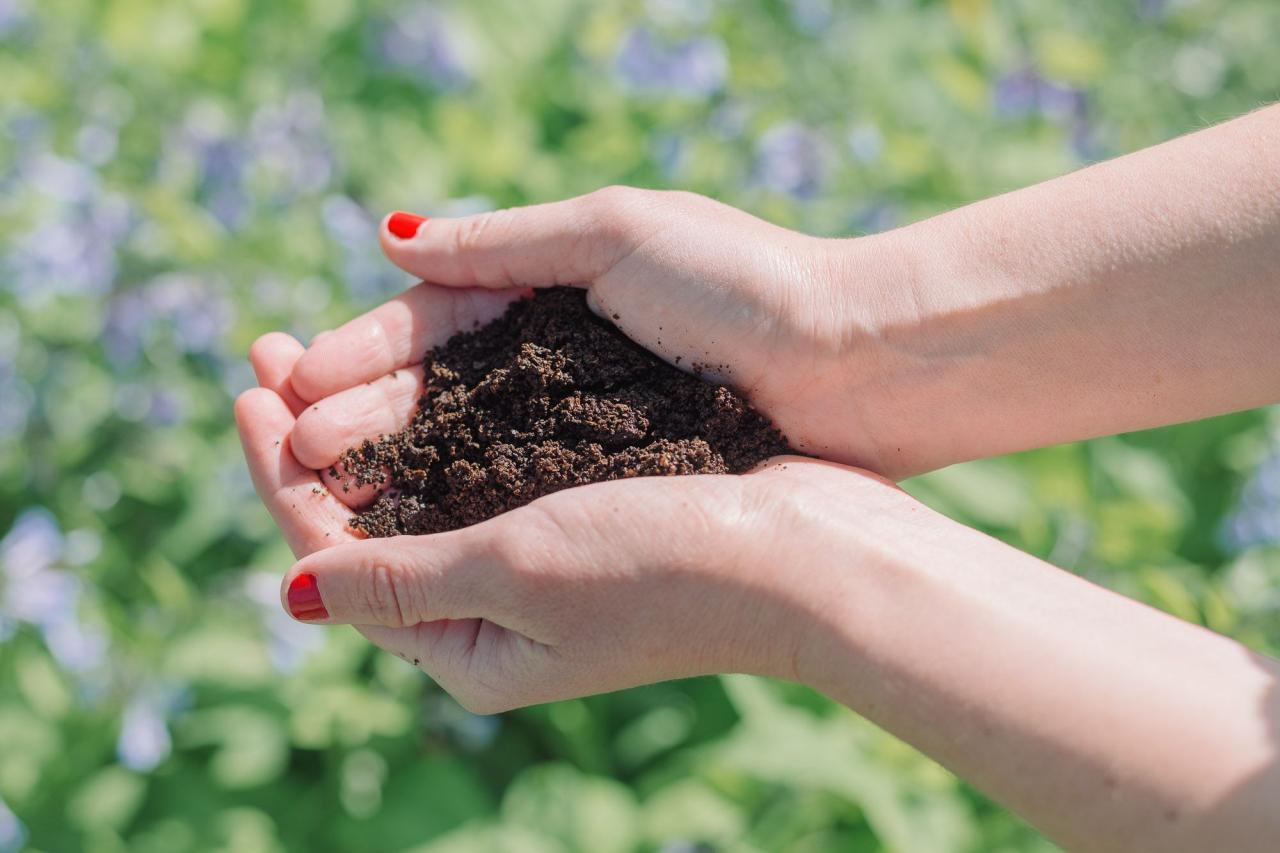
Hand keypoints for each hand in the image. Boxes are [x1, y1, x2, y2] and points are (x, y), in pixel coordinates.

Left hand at [238, 325, 906, 710]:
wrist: (812, 554)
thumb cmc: (666, 565)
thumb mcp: (515, 573)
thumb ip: (401, 577)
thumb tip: (290, 590)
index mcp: (467, 647)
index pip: (335, 556)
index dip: (279, 475)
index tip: (246, 390)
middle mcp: (495, 614)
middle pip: (370, 520)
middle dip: (313, 440)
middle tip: (263, 354)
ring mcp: (540, 567)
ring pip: (422, 488)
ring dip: (369, 422)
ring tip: (318, 358)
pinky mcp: (582, 519)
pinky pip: (481, 470)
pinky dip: (436, 422)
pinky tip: (418, 379)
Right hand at [282, 187, 912, 501]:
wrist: (862, 366)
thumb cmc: (746, 288)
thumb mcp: (617, 234)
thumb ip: (503, 242)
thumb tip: (390, 238)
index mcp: (552, 286)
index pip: (428, 324)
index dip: (356, 355)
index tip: (286, 385)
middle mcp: (560, 358)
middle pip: (432, 390)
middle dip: (354, 413)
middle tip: (280, 443)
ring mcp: (588, 421)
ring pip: (464, 443)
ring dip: (390, 460)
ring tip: (319, 482)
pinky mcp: (622, 473)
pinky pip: (518, 484)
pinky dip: (458, 497)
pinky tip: (406, 517)